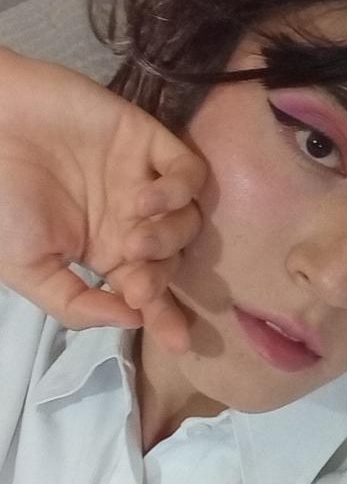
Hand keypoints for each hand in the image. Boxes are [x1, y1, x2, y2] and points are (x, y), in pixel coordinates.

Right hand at [0, 47, 207, 352]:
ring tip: (134, 239)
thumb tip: (131, 322)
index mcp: (105, 250)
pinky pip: (190, 173)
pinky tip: (145, 198)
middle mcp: (132, 218)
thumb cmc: (1, 199)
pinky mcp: (148, 141)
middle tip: (139, 287)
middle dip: (163, 280)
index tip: (178, 342)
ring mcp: (143, 179)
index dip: (166, 316)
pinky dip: (178, 191)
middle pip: (174, 258)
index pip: (150, 289)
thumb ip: (75, 302)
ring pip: (188, 219)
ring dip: (168, 238)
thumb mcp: (27, 268)